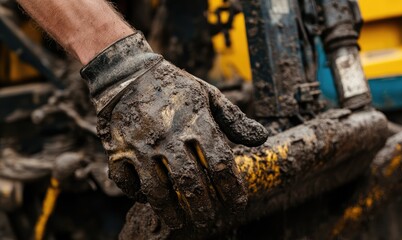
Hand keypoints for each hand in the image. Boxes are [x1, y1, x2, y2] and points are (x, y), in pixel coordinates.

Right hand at [81, 33, 267, 228]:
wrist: (126, 73)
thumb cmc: (172, 85)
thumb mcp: (207, 94)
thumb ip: (234, 119)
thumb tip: (262, 138)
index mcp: (195, 121)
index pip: (220, 163)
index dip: (232, 188)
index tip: (238, 203)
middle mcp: (168, 136)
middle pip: (190, 182)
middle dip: (204, 207)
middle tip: (209, 220)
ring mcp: (140, 146)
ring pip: (157, 190)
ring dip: (171, 211)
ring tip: (180, 223)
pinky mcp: (117, 150)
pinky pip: (126, 182)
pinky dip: (137, 196)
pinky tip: (149, 200)